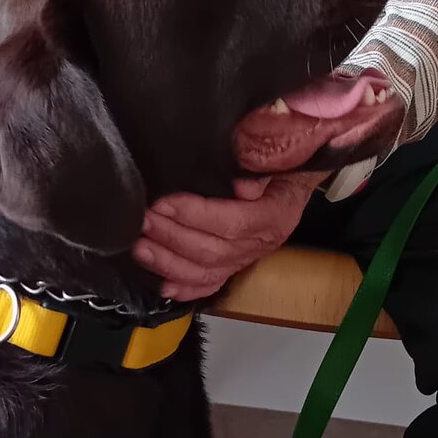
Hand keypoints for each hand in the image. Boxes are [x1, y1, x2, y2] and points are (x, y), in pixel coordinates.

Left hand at [132, 172, 326, 301]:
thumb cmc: (284, 161)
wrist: (296, 175)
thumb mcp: (280, 151)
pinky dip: (187, 287)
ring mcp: (250, 256)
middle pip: (214, 251)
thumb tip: (240, 184)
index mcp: (275, 215)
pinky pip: (212, 282)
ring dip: (170, 262)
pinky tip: (164, 285)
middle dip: (172, 237)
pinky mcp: (238, 263)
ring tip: (142, 248)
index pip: (232, 224)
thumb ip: (261, 162)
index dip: (194, 216)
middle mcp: (263, 242)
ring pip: (208, 271)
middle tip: (144, 221)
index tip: (164, 204)